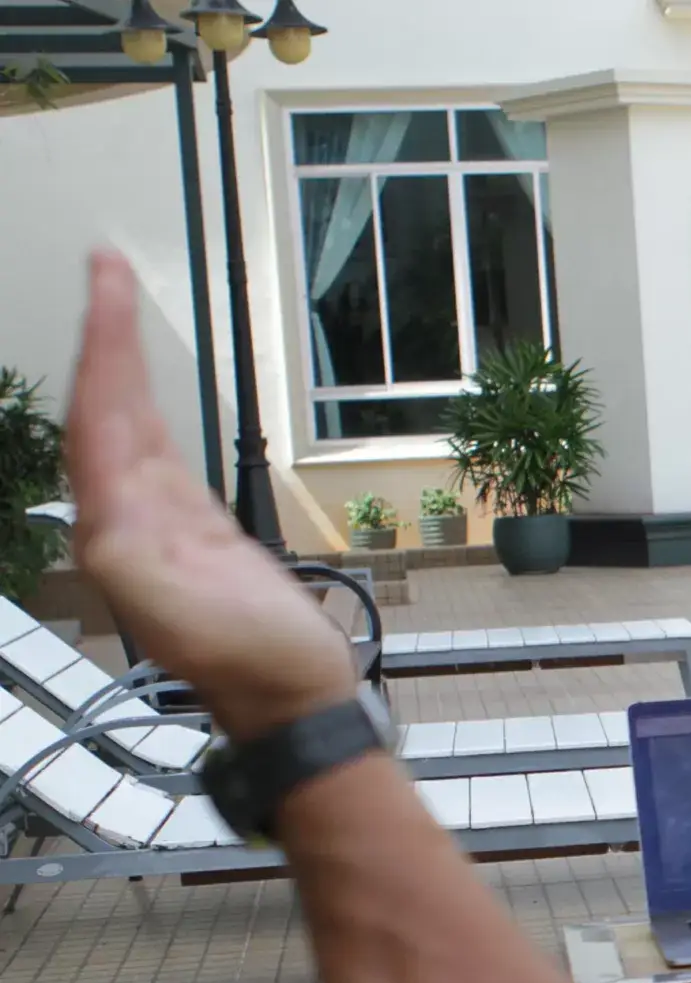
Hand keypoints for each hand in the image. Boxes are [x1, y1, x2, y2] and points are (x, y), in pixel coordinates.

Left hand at [67, 251, 357, 737]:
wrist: (296, 704)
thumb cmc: (253, 665)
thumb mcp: (181, 613)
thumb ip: (132, 554)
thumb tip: (105, 501)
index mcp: (112, 533)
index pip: (95, 420)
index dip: (100, 350)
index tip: (106, 286)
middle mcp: (123, 522)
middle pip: (102, 411)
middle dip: (102, 339)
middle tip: (106, 271)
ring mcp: (158, 523)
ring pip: (125, 423)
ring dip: (119, 362)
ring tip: (120, 303)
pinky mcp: (193, 528)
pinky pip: (156, 449)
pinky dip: (147, 403)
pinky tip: (145, 384)